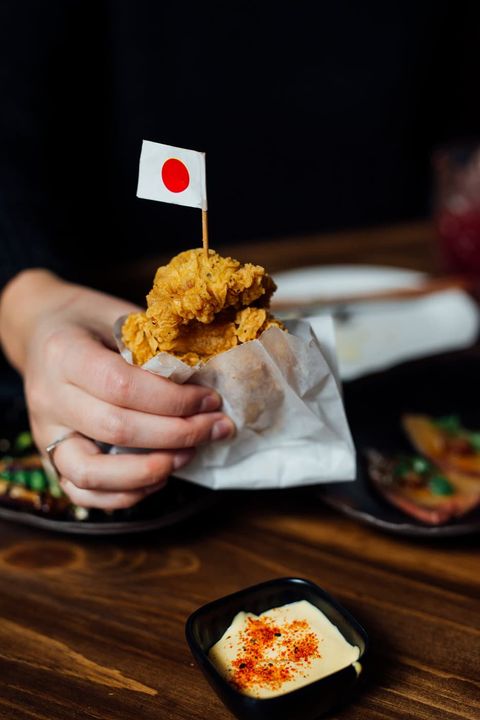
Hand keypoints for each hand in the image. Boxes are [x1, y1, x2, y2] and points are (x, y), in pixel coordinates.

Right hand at [0, 270, 234, 508]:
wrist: (41, 332)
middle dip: (177, 434)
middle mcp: (49, 398)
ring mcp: (45, 433)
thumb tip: (205, 378)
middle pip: (117, 429)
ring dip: (150, 470)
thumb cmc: (88, 321)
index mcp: (64, 354)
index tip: (210, 399)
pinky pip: (81, 492)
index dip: (173, 399)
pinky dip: (125, 494)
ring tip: (190, 454)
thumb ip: (152, 346)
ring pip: (92, 472)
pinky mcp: (49, 457)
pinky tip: (160, 475)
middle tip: (216, 427)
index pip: (122, 386)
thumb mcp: (118, 315)